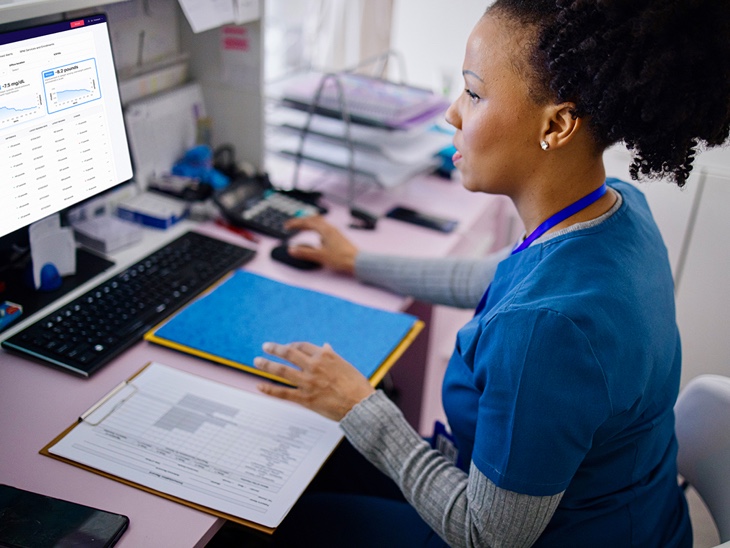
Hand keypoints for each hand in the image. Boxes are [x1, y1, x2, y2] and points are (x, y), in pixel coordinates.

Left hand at [254, 341, 374, 420]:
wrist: (360, 405)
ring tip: (257, 361)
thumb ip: (332, 356)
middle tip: (265, 346)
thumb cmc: (356, 385)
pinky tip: (259, 386)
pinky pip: (283, 393)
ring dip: (267, 365)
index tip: (287, 347)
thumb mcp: (345, 365)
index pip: (302, 346)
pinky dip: (269, 389)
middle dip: (274, 349)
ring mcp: (308, 382)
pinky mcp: (305, 399)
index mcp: (325, 356)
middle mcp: (314, 366)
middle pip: (289, 353)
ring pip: (282, 371)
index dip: (292, 345)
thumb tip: (325, 346)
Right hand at [284, 216, 358, 273]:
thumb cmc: (342, 258)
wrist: (357, 262)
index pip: (307, 222)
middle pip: (313, 219)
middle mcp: (330, 229)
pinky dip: (316, 230)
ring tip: (302, 228)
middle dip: (302, 221)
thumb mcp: (320, 256)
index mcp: (325, 230)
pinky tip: (317, 237)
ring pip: (319, 223)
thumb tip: (291, 250)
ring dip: (309, 224)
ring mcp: (335, 233)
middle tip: (293, 225)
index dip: (295, 224)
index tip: (286, 226)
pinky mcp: (338, 238)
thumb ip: (304, 253)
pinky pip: (324, 229)